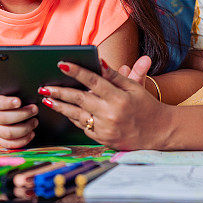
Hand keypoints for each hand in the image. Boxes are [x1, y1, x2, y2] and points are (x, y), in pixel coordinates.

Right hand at [0, 83, 38, 148]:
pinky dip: (21, 141)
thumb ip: (9, 85)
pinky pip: (8, 144)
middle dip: (23, 115)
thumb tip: (27, 83)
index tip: (19, 101)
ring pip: (8, 133)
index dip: (7, 103)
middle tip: (35, 109)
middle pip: (4, 119)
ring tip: (35, 121)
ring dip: (25, 129)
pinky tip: (31, 133)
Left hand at [41, 59, 173, 150]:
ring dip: (61, 107)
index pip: (94, 81)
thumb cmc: (146, 105)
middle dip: (60, 92)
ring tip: (47, 99)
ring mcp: (105, 129)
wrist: (158, 132)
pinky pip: (83, 127)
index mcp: (119, 98)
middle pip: (80, 99)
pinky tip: (65, 110)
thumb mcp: (134, 87)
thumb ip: (115, 76)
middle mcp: (111, 114)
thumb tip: (99, 62)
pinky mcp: (102, 139)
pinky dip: (74, 118)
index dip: (77, 72)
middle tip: (44, 87)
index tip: (62, 64)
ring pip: (77, 115)